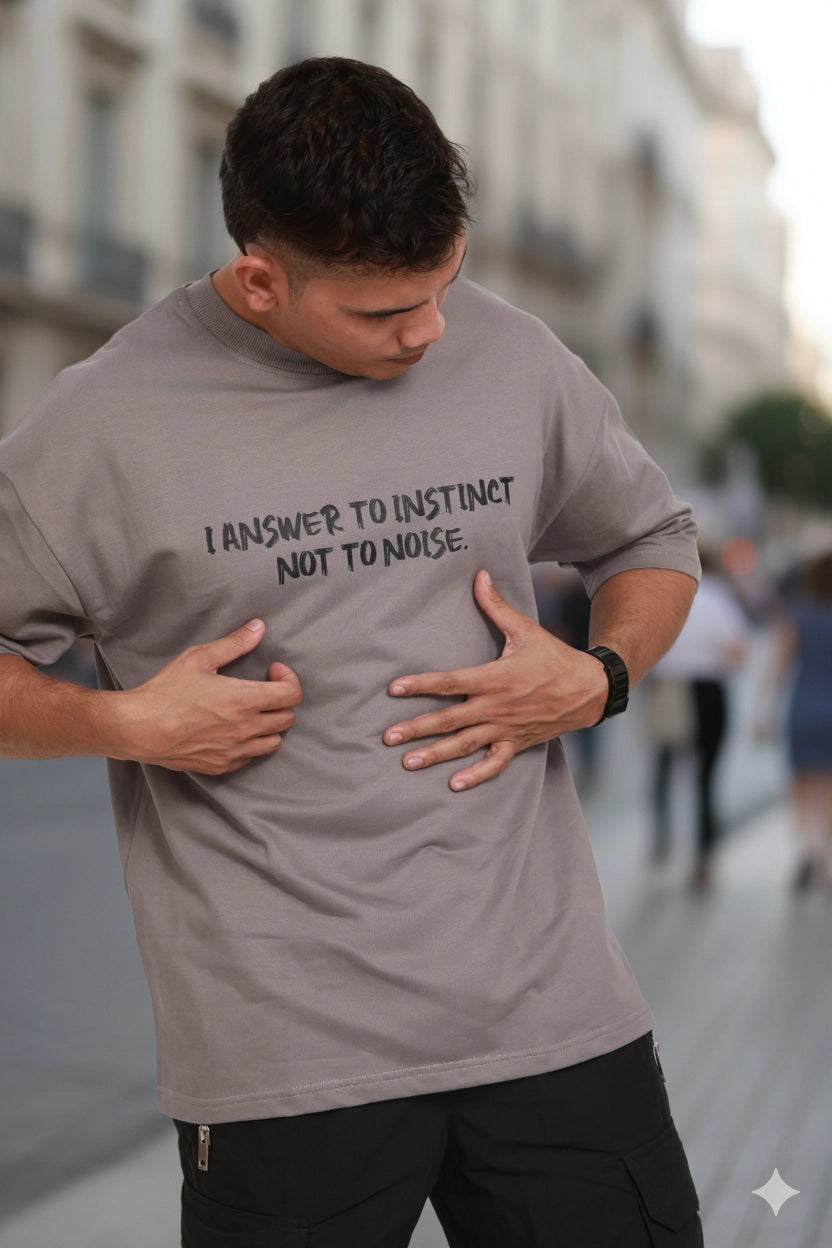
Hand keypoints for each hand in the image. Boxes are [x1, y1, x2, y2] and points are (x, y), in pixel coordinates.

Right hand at [118, 619, 301, 773]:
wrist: (139, 728)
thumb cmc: (166, 691)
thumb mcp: (199, 658)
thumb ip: (234, 643)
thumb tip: (258, 628)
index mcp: (244, 700)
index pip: (291, 694)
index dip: (289, 679)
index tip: (273, 671)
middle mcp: (245, 729)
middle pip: (287, 719)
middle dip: (281, 701)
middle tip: (264, 690)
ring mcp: (234, 750)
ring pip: (274, 742)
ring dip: (271, 725)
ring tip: (253, 711)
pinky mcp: (221, 766)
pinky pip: (251, 757)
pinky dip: (251, 744)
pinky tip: (236, 730)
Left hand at [383, 570, 607, 790]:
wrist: (589, 689)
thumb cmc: (554, 657)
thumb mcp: (525, 629)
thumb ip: (497, 606)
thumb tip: (480, 575)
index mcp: (494, 678)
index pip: (450, 682)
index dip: (421, 684)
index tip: (394, 689)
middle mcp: (495, 707)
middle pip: (449, 720)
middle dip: (417, 728)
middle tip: (388, 737)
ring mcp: (505, 729)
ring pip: (464, 745)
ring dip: (435, 755)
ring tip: (407, 763)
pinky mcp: (516, 743)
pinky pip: (493, 764)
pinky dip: (475, 776)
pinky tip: (453, 785)